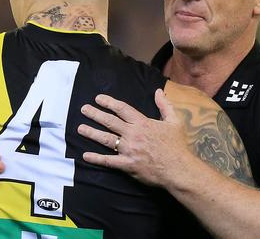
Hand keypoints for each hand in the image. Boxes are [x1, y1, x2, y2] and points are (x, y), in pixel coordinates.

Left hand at [77, 89, 194, 186]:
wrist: (178, 168)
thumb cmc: (177, 145)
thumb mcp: (174, 121)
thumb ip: (165, 105)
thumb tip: (158, 91)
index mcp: (143, 123)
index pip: (122, 109)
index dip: (109, 102)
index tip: (98, 99)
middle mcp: (133, 134)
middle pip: (110, 122)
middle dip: (95, 114)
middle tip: (83, 109)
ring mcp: (129, 150)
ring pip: (106, 139)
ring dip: (92, 133)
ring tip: (80, 128)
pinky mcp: (127, 165)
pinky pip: (109, 161)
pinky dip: (96, 158)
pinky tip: (85, 155)